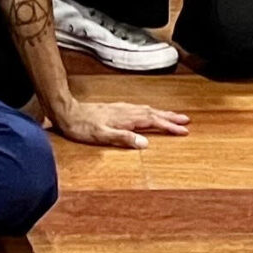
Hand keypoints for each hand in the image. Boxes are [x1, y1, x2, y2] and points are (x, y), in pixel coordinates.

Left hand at [49, 97, 190, 149]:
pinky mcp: (116, 109)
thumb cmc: (82, 126)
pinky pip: (140, 109)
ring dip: (162, 113)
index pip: (153, 122)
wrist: (67, 112)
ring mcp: (122, 109)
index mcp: (126, 118)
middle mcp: (126, 111)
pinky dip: (150, 111)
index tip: (184, 130)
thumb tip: (144, 143)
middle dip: (170, 117)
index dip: (169, 126)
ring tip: (173, 116)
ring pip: (147, 110)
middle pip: (154, 113)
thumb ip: (123, 139)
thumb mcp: (101, 136)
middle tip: (186, 121)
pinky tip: (148, 113)